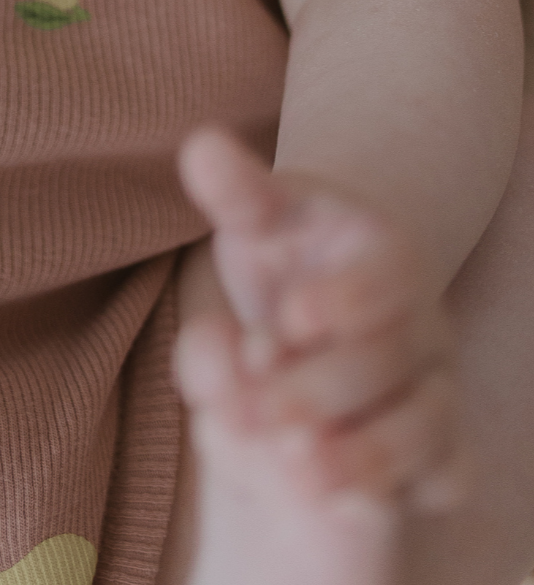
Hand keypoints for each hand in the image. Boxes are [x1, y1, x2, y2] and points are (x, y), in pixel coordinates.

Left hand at [174, 130, 465, 511]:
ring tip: (292, 474)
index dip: (345, 298)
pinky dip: (410, 492)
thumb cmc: (289, 250)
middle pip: (392, 361)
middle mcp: (422, 322)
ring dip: (363, 456)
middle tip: (263, 412)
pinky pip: (447, 475)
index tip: (289, 317)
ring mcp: (435, 386)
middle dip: (325, 389)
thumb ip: (234, 188)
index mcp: (388, 254)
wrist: (326, 298)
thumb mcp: (260, 215)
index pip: (387, 274)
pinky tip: (351, 503)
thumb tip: (202, 145)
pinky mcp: (438, 446)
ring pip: (425, 428)